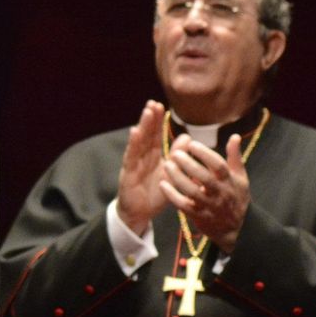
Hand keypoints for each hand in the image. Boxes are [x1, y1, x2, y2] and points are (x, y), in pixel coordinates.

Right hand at [116, 100, 168, 232]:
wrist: (140, 213)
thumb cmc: (155, 194)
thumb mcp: (170, 175)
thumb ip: (176, 157)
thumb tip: (187, 139)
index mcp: (152, 157)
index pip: (155, 136)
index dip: (158, 122)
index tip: (162, 107)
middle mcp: (142, 157)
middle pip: (146, 135)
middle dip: (150, 119)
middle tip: (153, 103)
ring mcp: (134, 163)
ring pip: (140, 142)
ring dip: (143, 126)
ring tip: (147, 111)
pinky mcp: (128, 172)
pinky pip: (131, 156)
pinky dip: (133, 143)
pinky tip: (135, 131)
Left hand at [160, 133, 248, 251]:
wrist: (235, 228)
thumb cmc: (235, 197)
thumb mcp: (239, 177)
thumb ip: (234, 157)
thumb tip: (235, 136)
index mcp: (230, 181)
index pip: (219, 166)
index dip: (206, 155)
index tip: (192, 144)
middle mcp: (220, 193)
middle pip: (205, 179)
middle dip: (190, 165)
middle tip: (174, 153)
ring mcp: (209, 206)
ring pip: (192, 192)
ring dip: (178, 178)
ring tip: (166, 165)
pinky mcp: (198, 216)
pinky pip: (183, 206)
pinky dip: (172, 195)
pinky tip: (162, 184)